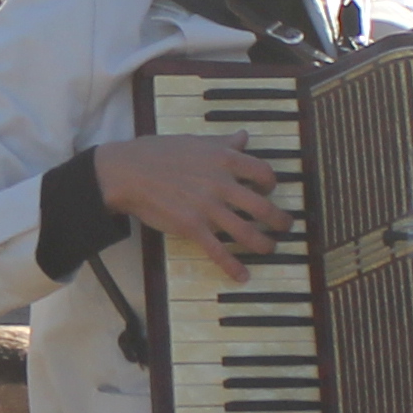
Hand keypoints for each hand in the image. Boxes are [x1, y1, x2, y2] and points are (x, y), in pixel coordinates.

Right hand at [96, 133, 284, 278]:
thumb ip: (222, 142)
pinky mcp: (192, 228)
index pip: (263, 172)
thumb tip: (244, 136)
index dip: (272, 183)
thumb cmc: (157, 153)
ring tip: (269, 248)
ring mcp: (208, 208)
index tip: (270, 190)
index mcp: (223, 159)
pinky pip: (218, 251)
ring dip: (264, 244)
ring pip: (246, 232)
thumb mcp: (194, 141)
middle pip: (262, 207)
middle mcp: (221, 183)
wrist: (127, 172)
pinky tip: (242, 276)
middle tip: (285, 226)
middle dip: (279, 220)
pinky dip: (233, 266)